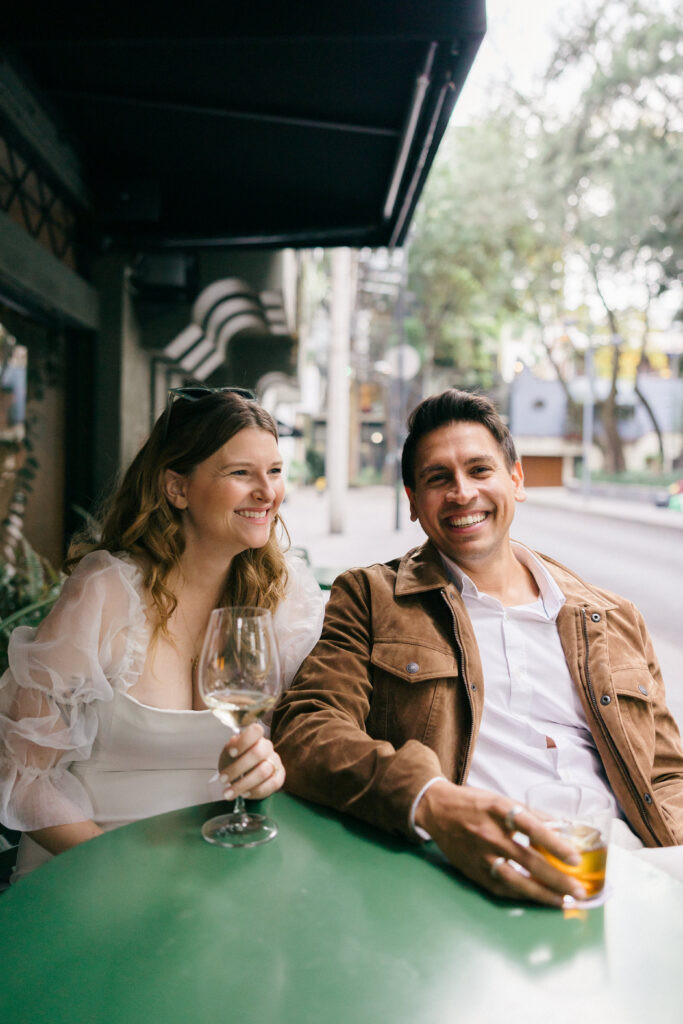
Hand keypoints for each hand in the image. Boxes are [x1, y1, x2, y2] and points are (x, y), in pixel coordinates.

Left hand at [218, 723, 284, 800]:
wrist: (244, 774)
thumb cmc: (235, 761)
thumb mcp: (228, 753)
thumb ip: (230, 748)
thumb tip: (232, 745)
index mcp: (255, 737)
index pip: (255, 731)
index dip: (244, 741)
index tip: (231, 752)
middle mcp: (267, 747)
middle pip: (258, 753)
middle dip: (237, 768)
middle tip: (223, 779)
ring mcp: (275, 762)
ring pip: (263, 772)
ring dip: (243, 784)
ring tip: (228, 793)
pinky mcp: (279, 777)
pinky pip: (270, 785)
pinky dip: (254, 792)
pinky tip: (244, 794)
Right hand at [416, 780, 586, 906]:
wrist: (435, 809)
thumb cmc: (473, 803)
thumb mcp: (501, 800)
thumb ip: (531, 814)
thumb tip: (563, 827)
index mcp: (498, 810)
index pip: (531, 827)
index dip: (554, 844)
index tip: (575, 858)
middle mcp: (488, 833)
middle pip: (527, 860)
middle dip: (557, 879)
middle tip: (580, 891)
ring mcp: (479, 855)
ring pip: (515, 881)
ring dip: (542, 894)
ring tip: (564, 902)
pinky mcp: (472, 871)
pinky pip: (501, 888)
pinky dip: (522, 896)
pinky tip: (539, 899)